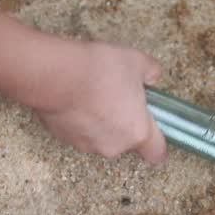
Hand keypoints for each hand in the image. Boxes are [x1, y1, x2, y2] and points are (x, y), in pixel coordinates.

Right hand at [32, 41, 167, 162]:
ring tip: (95, 94)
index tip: (154, 127)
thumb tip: (152, 76)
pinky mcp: (64, 138)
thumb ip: (151, 72)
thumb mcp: (137, 61)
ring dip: (102, 122)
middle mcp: (114, 145)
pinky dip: (81, 120)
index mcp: (137, 131)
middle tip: (120, 97)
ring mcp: (87, 144)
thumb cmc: (100, 70)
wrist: (57, 75)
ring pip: (102, 137)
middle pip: (127, 141)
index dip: (157, 143)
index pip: (156, 153)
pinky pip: (80, 132)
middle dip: (125, 123)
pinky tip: (77, 97)